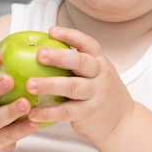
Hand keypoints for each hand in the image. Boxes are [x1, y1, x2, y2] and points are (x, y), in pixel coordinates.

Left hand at [26, 26, 134, 141]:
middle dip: (60, 57)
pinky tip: (33, 113)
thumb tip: (39, 46)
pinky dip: (49, 112)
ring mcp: (95, 94)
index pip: (87, 44)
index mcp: (99, 61)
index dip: (70, 36)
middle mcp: (100, 75)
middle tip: (40, 54)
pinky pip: (67, 112)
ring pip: (73, 87)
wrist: (122, 120)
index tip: (51, 31)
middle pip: (81, 63)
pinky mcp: (88, 113)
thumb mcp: (94, 72)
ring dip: (50, 85)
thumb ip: (74, 62)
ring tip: (29, 85)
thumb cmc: (97, 89)